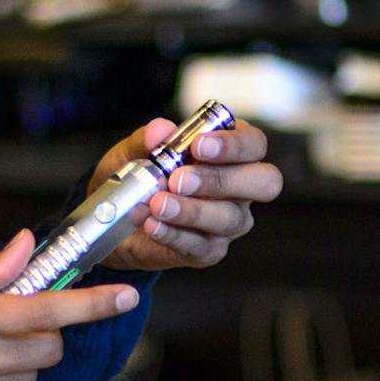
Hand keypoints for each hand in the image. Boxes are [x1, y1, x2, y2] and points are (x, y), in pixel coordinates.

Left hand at [90, 117, 283, 271]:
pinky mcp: (210, 250)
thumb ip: (147, 139)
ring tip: (157, 204)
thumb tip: (161, 130)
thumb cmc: (138, 175)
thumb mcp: (134, 151)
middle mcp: (241, 187)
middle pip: (264, 182)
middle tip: (179, 179)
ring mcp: (229, 221)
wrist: (115, 218)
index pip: (254, 143)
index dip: (233, 144)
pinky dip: (174, 234)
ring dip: (191, 210)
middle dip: (222, 179)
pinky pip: (201, 246)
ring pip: (230, 218)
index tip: (198, 145)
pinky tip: (152, 224)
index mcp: (231, 152)